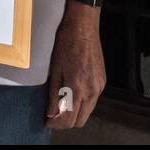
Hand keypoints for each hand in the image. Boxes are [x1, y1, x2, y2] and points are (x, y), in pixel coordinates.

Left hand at [45, 2, 104, 128]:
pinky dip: (82, 103)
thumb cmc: (65, 43)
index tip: (47, 121)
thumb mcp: (54, 69)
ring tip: (60, 105)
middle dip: (66, 121)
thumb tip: (51, 112)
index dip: (56, 123)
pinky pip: (93, 100)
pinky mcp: (102, 81)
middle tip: (52, 115)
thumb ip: (53, 94)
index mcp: (78, 88)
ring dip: (75, 113)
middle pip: (80, 120)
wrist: (83, 26)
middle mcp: (92, 90)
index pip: (68, 119)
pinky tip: (71, 94)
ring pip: (88, 111)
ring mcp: (99, 86)